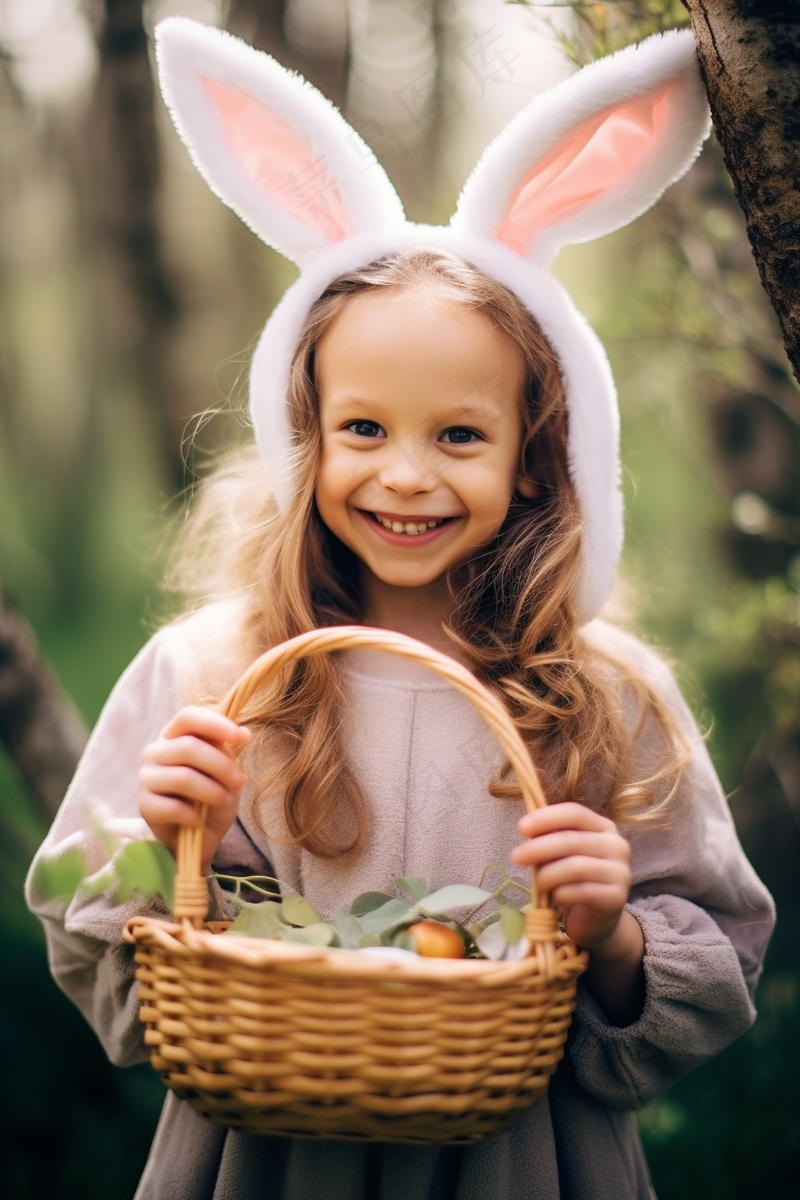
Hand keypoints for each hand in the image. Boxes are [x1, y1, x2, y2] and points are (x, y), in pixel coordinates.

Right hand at [138, 706, 250, 874]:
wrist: (199, 835)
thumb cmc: (212, 795)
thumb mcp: (224, 769)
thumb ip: (227, 748)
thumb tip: (243, 733)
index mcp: (175, 736)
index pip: (188, 717)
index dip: (214, 724)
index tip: (240, 737)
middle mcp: (155, 752)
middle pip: (188, 747)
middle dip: (221, 765)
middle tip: (239, 781)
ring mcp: (146, 778)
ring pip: (183, 777)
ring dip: (212, 791)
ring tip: (224, 800)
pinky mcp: (144, 805)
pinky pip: (173, 807)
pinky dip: (194, 815)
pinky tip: (200, 820)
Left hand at [511, 801, 630, 948]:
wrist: (596, 919)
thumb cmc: (575, 880)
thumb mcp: (563, 854)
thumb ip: (551, 839)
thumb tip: (527, 829)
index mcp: (604, 827)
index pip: (575, 813)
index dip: (547, 817)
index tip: (522, 827)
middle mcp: (617, 846)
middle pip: (573, 840)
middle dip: (539, 847)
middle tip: (516, 857)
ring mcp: (620, 872)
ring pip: (576, 866)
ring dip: (548, 874)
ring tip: (537, 883)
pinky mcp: (616, 897)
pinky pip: (582, 892)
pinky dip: (561, 893)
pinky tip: (554, 897)